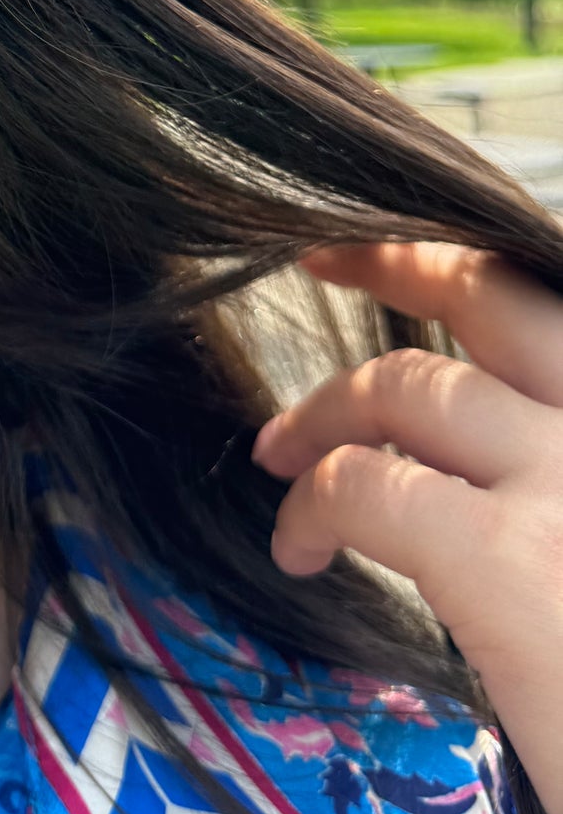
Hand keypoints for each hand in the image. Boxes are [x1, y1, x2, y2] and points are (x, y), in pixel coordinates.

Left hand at [252, 241, 562, 813]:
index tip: (390, 247)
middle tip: (314, 258)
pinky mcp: (514, 566)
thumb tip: (482, 465)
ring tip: (277, 457)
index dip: (460, 263)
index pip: (552, 309)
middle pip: (494, 294)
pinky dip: (313, 502)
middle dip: (388, 259)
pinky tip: (301, 548)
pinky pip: (368, 486)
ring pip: (411, 385)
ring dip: (324, 411)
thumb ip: (554, 482)